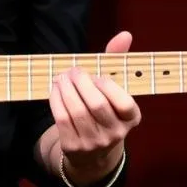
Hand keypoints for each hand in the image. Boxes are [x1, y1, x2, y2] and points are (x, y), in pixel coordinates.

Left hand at [49, 30, 141, 186]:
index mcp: (131, 118)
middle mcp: (116, 134)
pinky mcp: (74, 147)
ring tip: (61, 77)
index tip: (96, 76)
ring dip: (65, 89)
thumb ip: (117, 61)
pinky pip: (62, 119)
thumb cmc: (104, 109)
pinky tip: (55, 89)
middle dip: (81, 83)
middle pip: (96, 105)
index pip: (124, 102)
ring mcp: (95, 143)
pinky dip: (55, 100)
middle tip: (73, 71)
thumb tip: (125, 34)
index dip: (108, 85)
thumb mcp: (114, 88)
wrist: (92, 152)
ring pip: (77, 112)